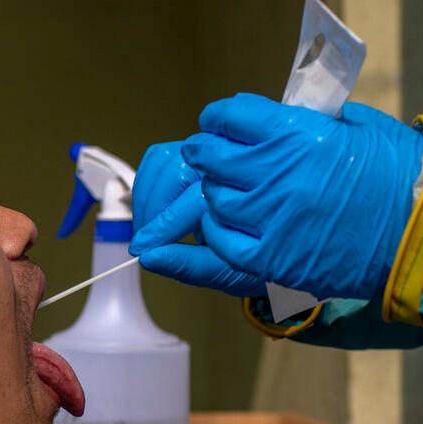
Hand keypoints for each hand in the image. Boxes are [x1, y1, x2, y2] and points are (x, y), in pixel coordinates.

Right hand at [129, 141, 264, 296]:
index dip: (162, 227)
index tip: (144, 248)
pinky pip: (163, 156)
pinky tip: (152, 207)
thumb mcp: (228, 271)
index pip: (192, 203)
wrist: (278, 243)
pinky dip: (149, 180)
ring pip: (164, 158)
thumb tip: (150, 259)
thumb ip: (188, 265)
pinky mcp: (200, 152)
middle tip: (145, 240)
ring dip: (146, 193)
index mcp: (244, 194)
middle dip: (152, 208)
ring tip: (147, 225)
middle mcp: (230, 166)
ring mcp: (215, 154)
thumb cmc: (259, 256)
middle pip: (174, 172)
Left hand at [181, 93, 422, 299]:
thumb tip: (280, 116)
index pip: (231, 116)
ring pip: (214, 198)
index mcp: (297, 134)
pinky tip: (227, 223)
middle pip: (213, 156)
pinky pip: (224, 241)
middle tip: (208, 154)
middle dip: (207, 151)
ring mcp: (273, 219)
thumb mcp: (357, 124)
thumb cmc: (401, 173)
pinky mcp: (275, 259)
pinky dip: (218, 230)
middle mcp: (277, 175)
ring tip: (226, 189)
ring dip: (215, 191)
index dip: (219, 118)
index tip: (218, 122)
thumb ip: (310, 120)